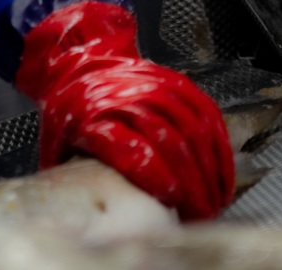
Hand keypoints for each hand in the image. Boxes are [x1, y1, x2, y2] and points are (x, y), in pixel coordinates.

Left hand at [15, 1, 234, 220]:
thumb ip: (79, 175)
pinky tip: (222, 173)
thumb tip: (100, 216)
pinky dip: (218, 146)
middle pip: (170, 141)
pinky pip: (207, 113)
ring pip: (193, 128)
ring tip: (215, 201)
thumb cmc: (71, 114)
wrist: (79, 66)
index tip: (170, 200)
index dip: (154, 176)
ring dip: (210, 170)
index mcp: (93, 115)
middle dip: (191, 183)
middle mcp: (127, 97)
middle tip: (200, 213)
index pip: (129, 148)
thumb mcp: (59, 146)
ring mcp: (155, 85)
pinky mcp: (176, 81)